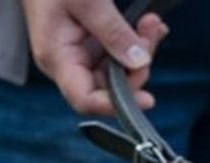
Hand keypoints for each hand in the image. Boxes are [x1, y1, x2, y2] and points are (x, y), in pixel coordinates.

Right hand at [20, 0, 168, 114]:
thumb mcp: (85, 1)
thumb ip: (112, 30)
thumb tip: (139, 62)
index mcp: (57, 59)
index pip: (85, 99)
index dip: (115, 105)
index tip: (147, 100)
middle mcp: (69, 64)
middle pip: (108, 87)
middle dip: (136, 67)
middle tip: (152, 32)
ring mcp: (80, 55)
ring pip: (118, 70)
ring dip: (141, 51)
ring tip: (151, 23)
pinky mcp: (91, 44)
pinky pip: (118, 53)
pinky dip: (137, 43)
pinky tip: (148, 27)